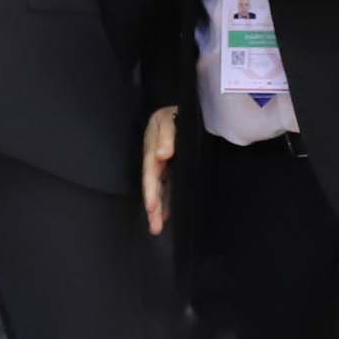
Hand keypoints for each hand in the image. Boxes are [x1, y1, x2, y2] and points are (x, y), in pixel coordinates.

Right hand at [141, 105, 177, 234]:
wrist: (188, 110)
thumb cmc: (176, 113)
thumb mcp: (168, 118)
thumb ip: (166, 135)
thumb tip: (161, 155)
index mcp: (152, 149)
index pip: (150, 173)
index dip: (150, 191)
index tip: (151, 207)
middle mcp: (156, 160)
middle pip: (153, 186)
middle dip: (153, 207)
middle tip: (155, 228)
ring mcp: (165, 165)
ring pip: (161, 190)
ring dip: (159, 208)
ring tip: (157, 228)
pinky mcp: (174, 168)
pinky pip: (170, 187)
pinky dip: (168, 201)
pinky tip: (168, 216)